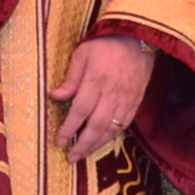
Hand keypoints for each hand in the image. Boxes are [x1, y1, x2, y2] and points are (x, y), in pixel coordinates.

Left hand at [49, 36, 153, 157]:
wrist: (138, 38)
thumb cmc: (106, 44)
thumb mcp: (83, 53)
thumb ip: (71, 77)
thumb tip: (55, 96)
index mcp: (96, 80)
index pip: (80, 110)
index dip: (69, 128)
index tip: (60, 141)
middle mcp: (112, 93)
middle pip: (96, 125)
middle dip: (83, 144)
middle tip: (71, 157)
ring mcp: (127, 98)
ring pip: (112, 128)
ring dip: (97, 144)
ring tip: (84, 154)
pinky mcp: (136, 101)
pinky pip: (125, 123)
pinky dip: (113, 135)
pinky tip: (103, 141)